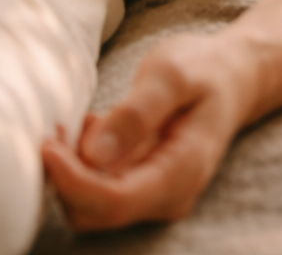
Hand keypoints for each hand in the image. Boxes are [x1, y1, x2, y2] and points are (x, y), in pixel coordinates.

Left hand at [42, 32, 257, 230]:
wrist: (235, 76)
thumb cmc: (205, 69)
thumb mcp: (173, 75)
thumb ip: (137, 113)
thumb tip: (95, 155)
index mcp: (183, 171)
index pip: (114, 202)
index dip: (72, 181)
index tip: (47, 144)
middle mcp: (170, 196)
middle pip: (94, 213)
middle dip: (66, 175)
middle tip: (61, 126)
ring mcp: (156, 196)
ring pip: (89, 207)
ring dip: (71, 170)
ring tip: (86, 120)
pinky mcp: (142, 188)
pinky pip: (96, 193)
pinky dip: (81, 165)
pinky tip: (96, 127)